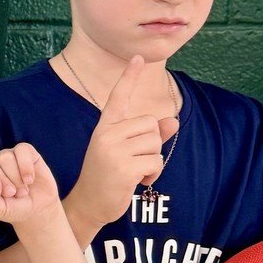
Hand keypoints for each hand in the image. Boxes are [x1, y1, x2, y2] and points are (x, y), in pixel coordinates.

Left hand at [0, 141, 62, 227]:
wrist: (37, 208)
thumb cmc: (13, 208)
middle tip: (10, 195)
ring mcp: (4, 156)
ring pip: (4, 158)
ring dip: (16, 179)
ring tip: (21, 190)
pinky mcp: (23, 151)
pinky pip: (21, 152)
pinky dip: (26, 168)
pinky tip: (30, 180)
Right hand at [72, 54, 179, 226]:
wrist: (88, 205)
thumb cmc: (108, 178)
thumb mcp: (126, 152)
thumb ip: (150, 136)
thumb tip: (174, 121)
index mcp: (105, 128)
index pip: (118, 97)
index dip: (129, 77)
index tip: (137, 57)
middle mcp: (107, 134)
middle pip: (151, 124)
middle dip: (151, 144)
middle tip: (133, 162)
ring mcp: (114, 150)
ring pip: (155, 143)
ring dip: (152, 161)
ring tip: (134, 173)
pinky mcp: (124, 167)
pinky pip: (156, 161)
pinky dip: (153, 174)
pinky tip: (137, 183)